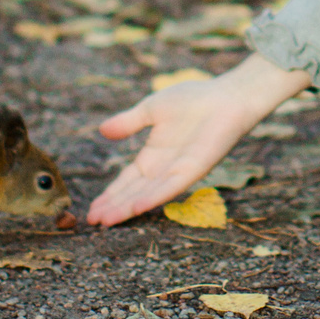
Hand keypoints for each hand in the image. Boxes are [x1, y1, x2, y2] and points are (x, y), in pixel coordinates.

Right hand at [87, 54, 310, 225]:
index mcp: (154, 155)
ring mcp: (179, 171)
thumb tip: (102, 130)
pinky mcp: (194, 170)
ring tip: (106, 221)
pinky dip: (153, 198)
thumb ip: (129, 122)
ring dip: (127, 208)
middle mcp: (165, 168)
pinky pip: (171, 187)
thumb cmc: (194, 99)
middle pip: (134, 192)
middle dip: (114, 206)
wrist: (227, 96)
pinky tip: (136, 208)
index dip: (111, 194)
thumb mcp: (152, 109)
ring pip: (148, 194)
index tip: (92, 208)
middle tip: (92, 222)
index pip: (128, 180)